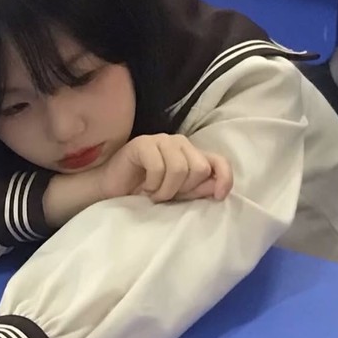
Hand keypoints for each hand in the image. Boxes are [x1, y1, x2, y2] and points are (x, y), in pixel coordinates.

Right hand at [97, 134, 232, 202]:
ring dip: (166, 190)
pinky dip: (152, 184)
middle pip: (199, 168)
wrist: (112, 190)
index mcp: (192, 153)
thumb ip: (198, 189)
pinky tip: (144, 187)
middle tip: (167, 195)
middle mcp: (180, 143)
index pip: (218, 161)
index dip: (224, 178)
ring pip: (180, 168)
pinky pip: (159, 167)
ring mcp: (161, 140)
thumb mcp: (177, 194)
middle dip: (184, 189)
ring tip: (154, 194)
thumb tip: (218, 188)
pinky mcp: (143, 143)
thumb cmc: (144, 191)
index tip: (218, 197)